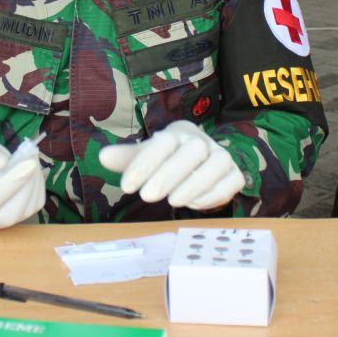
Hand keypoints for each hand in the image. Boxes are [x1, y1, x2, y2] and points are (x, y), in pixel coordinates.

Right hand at [0, 130, 44, 230]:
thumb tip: (2, 163)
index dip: (10, 184)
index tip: (28, 164)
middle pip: (6, 215)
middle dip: (25, 187)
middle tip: (31, 160)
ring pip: (23, 212)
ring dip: (33, 185)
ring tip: (30, 159)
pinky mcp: (10, 218)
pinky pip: (31, 207)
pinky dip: (36, 188)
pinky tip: (30, 170)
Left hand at [98, 120, 245, 209]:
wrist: (197, 166)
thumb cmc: (166, 161)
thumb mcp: (144, 158)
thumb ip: (126, 158)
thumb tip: (103, 157)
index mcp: (178, 132)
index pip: (163, 143)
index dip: (144, 163)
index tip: (126, 186)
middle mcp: (203, 141)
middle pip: (192, 151)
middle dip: (169, 174)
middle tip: (147, 196)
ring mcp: (221, 157)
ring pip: (215, 164)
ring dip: (193, 184)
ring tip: (172, 201)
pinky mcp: (234, 175)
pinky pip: (229, 182)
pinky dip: (213, 194)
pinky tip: (193, 204)